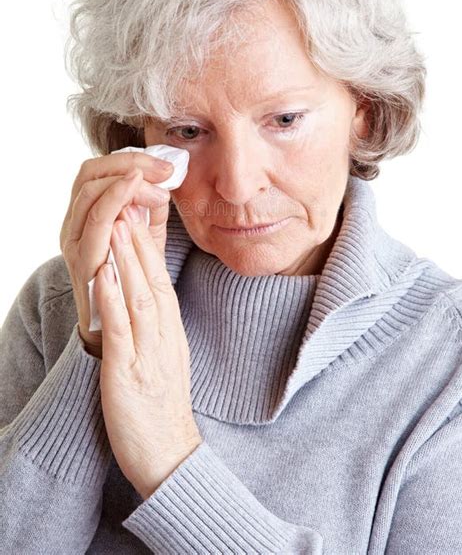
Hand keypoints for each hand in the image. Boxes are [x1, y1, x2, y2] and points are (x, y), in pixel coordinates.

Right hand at [60, 151, 172, 356]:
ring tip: (158, 188)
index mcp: (86, 214)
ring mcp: (74, 243)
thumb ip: (152, 210)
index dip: (131, 159)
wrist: (116, 332)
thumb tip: (166, 180)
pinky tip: (138, 204)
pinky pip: (94, 229)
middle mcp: (73, 224)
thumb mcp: (145, 239)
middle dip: (129, 166)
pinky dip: (114, 207)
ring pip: (89, 196)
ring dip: (125, 185)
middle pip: (89, 175)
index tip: (166, 165)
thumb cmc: (131, 282)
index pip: (99, 169)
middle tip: (164, 172)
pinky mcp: (82, 264)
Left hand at [93, 168, 201, 498]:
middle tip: (132, 198)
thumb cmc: (163, 402)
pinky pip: (121, 329)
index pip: (160, 276)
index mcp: (169, 327)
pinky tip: (103, 275)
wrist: (169, 451)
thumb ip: (158, 320)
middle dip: (140, 237)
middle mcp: (162, 333)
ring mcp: (148, 350)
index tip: (139, 210)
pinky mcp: (128, 372)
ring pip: (139, 294)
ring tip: (119, 223)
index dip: (149, 241)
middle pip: (152, 276)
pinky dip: (112, 299)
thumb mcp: (167, 352)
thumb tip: (144, 289)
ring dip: (129, 257)